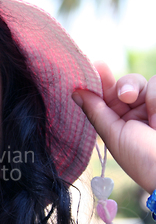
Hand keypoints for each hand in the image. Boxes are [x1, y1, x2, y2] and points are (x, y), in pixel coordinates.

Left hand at [72, 61, 155, 192]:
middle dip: (125, 86)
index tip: (94, 65)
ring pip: (147, 82)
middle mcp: (137, 111)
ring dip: (147, 97)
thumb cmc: (140, 158)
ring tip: (151, 120)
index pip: (106, 95)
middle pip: (126, 84)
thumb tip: (75, 91)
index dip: (99, 81)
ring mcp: (154, 107)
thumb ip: (96, 111)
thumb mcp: (113, 135)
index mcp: (118, 120)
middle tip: (126, 96)